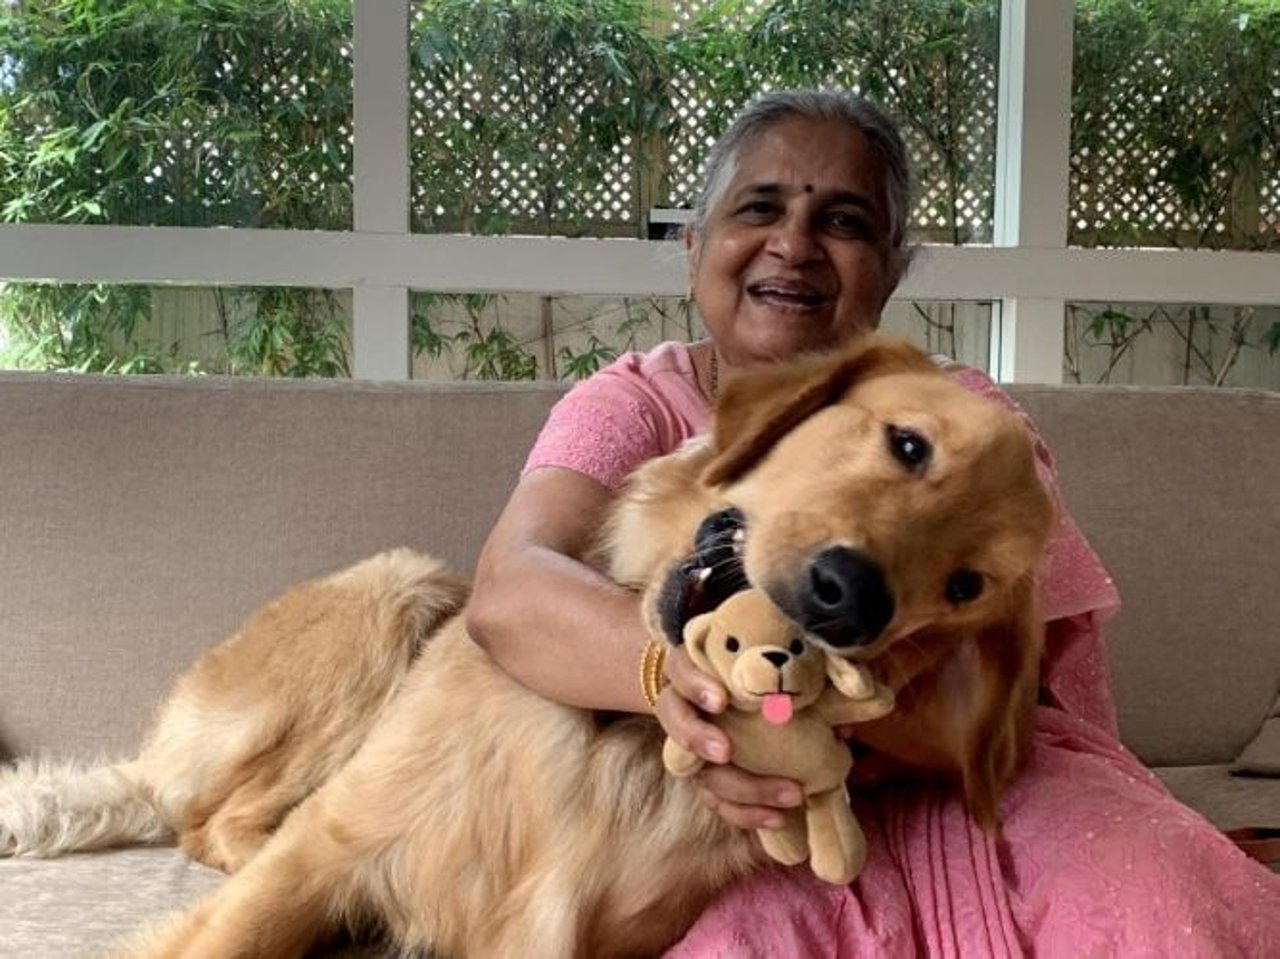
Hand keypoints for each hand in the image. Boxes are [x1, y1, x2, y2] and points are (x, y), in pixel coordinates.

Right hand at [655, 645, 804, 829]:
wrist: (730, 692)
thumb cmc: (752, 671)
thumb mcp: (772, 667)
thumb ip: (801, 682)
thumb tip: (843, 723)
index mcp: (692, 670)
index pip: (680, 671)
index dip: (695, 685)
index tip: (721, 700)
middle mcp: (683, 708)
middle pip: (676, 723)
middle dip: (698, 738)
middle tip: (726, 751)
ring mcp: (690, 748)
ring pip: (699, 773)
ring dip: (741, 788)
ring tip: (787, 796)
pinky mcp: (704, 778)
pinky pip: (717, 802)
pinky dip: (746, 813)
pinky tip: (778, 818)